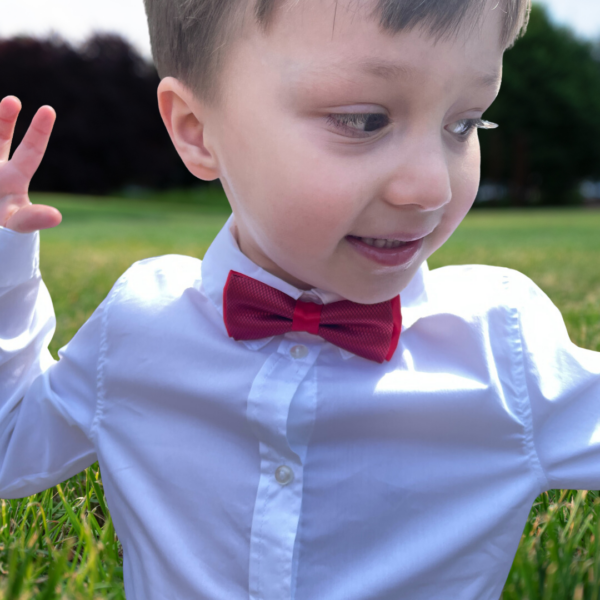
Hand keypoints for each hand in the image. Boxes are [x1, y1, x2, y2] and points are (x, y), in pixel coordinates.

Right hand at [0, 96, 61, 232]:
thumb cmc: (4, 231)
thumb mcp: (17, 223)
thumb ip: (33, 218)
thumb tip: (56, 217)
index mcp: (14, 178)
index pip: (31, 151)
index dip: (39, 131)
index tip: (48, 109)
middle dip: (4, 118)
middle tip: (13, 102)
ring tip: (8, 106)